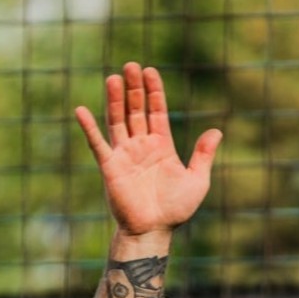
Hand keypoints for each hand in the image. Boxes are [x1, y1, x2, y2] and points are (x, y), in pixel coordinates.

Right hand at [75, 62, 222, 236]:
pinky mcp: (110, 167)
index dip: (154, 91)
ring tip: (113, 78)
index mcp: (162, 146)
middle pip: (136, 110)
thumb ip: (203, 155)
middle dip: (134, 89)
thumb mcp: (197, 181)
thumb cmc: (175, 210)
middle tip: (131, 66)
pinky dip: (89, 128)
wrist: (153, 231)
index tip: (150, 71)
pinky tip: (81, 110)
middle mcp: (141, 146)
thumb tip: (217, 131)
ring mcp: (125, 155)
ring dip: (114, 100)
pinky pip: (97, 144)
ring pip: (118, 121)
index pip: (156, 111)